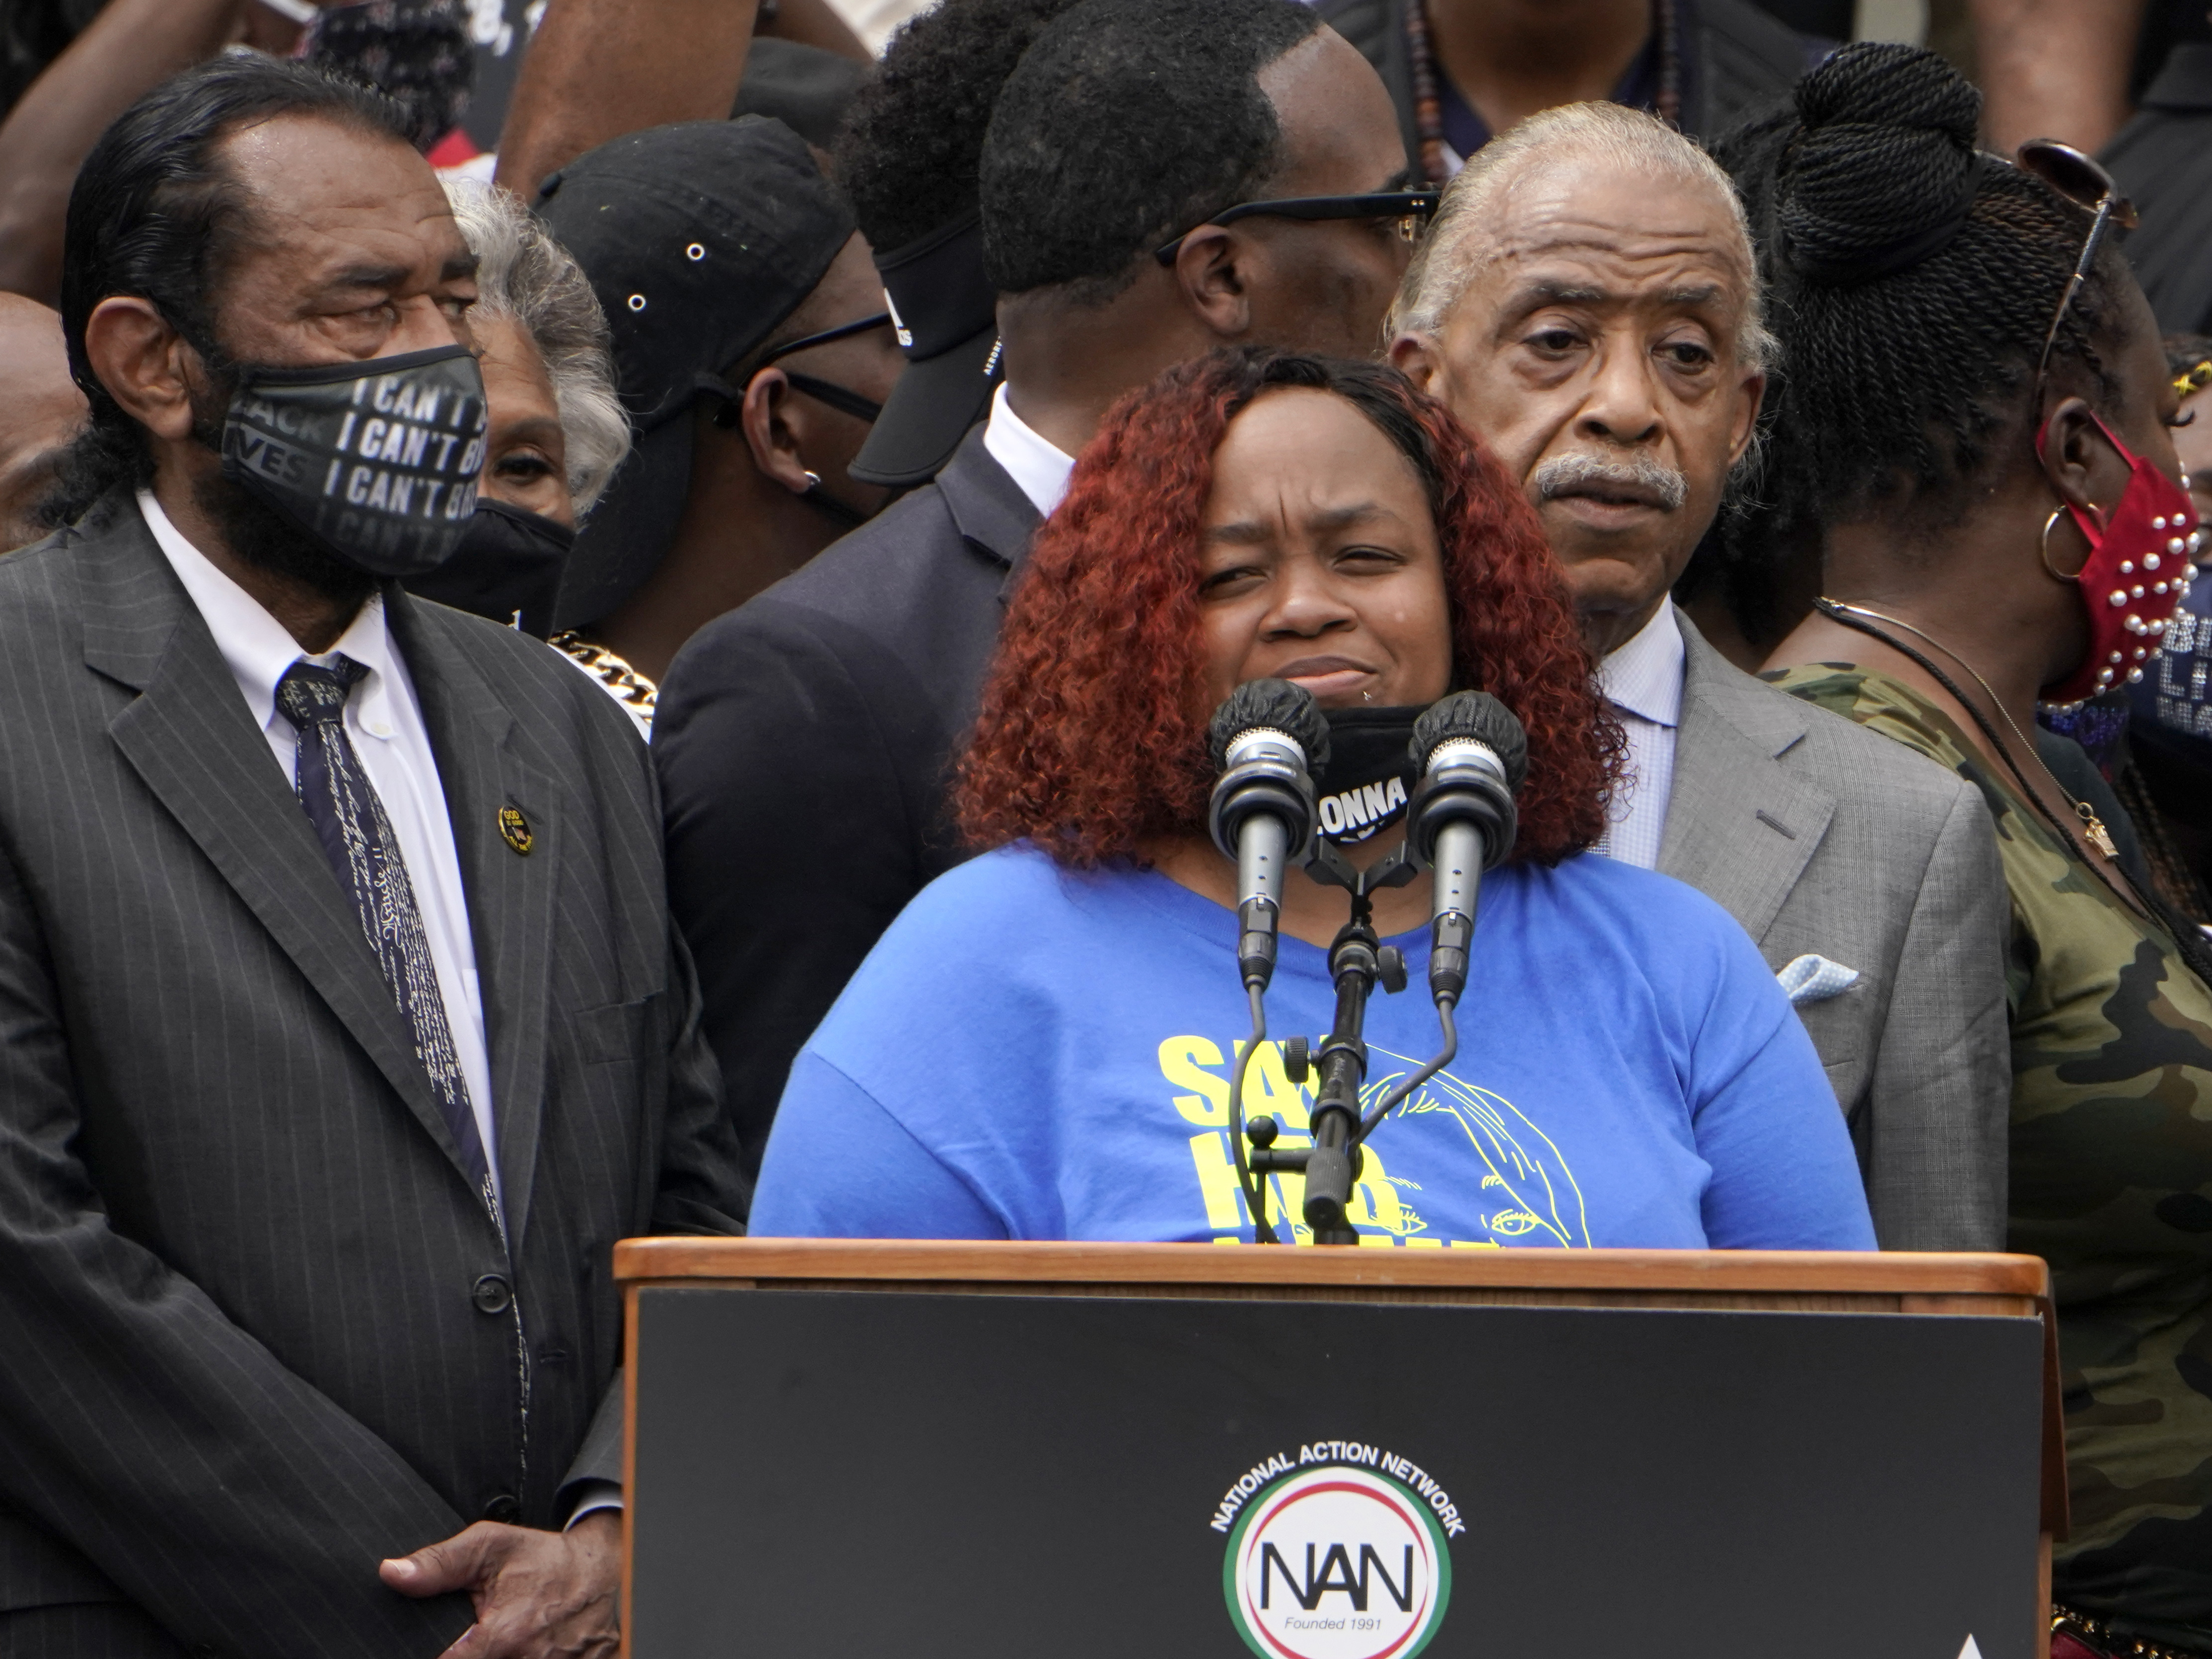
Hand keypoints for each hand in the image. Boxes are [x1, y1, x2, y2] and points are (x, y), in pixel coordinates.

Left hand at [380, 1511, 620, 1658]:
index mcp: (504, 1636)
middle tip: (481, 1637)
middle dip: (474, 1654)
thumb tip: (391, 1574)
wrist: (604, 1571)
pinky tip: (524, 1648)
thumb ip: (439, 1564)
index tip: (442, 1642)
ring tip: (505, 1640)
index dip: (437, 1655)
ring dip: (501, 1658)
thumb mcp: (490, 1547)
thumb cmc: (545, 1560)